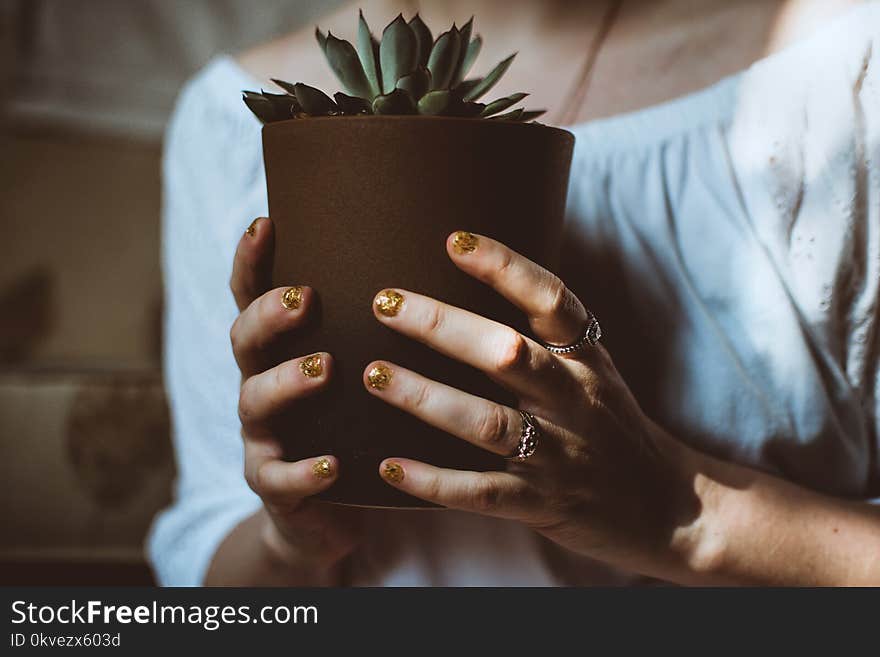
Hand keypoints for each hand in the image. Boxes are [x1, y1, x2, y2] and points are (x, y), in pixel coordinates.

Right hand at [228, 217, 360, 582]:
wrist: (329, 515)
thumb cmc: (355, 429)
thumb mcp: (360, 374)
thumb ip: (374, 332)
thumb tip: (433, 266)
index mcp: (280, 352)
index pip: (253, 296)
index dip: (252, 261)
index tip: (266, 222)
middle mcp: (261, 385)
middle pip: (245, 340)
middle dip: (269, 315)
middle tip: (306, 298)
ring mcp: (263, 437)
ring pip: (255, 402)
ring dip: (287, 382)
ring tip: (324, 368)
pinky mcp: (274, 488)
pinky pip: (278, 478)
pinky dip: (303, 470)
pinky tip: (331, 465)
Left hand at [364, 231, 701, 578]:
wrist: (670, 509)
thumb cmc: (613, 428)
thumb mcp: (594, 373)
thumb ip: (547, 340)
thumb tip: (471, 293)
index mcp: (587, 360)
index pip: (552, 301)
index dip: (506, 267)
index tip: (454, 241)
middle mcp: (575, 400)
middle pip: (507, 354)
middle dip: (442, 327)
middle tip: (385, 304)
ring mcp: (560, 455)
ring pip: (486, 422)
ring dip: (426, 397)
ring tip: (374, 375)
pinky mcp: (543, 503)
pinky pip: (481, 492)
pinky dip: (433, 479)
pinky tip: (388, 466)